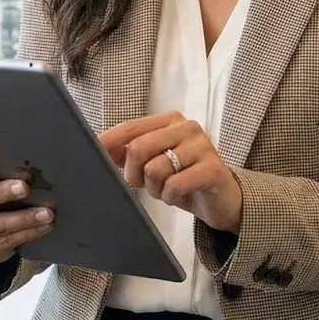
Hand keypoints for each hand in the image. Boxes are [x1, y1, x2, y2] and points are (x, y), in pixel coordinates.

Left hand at [100, 111, 242, 233]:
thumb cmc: (184, 179)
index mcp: (169, 121)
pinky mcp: (213, 168)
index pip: (130, 128)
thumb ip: (130, 153)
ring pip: (155, 169)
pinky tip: (179, 195)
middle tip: (144, 184)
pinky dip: (170, 196)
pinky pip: (174, 185)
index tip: (94, 154)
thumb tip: (99, 148)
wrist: (224, 199)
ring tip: (166, 189)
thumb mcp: (154, 163)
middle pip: (138, 148)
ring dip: (155, 189)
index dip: (108, 142)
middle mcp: (186, 127)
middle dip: (133, 174)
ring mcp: (202, 146)